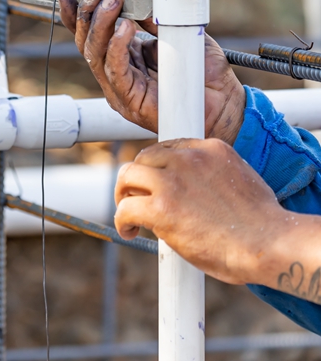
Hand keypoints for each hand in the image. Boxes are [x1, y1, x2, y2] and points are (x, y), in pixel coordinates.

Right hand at [58, 0, 244, 144]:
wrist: (226, 105)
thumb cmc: (204, 75)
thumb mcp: (178, 35)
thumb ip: (156, 21)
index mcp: (123, 59)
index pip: (91, 36)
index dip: (77, 16)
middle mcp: (116, 75)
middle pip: (87, 43)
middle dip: (88, 13)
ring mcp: (120, 90)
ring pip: (95, 55)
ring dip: (101, 24)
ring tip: (113, 0)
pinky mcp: (130, 101)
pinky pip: (115, 71)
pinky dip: (117, 47)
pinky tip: (125, 28)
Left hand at [114, 138, 284, 285]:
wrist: (271, 244)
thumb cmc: (262, 225)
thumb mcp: (239, 181)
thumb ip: (211, 178)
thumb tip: (192, 193)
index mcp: (211, 149)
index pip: (168, 148)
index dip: (157, 168)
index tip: (154, 184)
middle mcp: (189, 158)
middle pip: (144, 157)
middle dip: (137, 179)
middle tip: (135, 199)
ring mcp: (173, 181)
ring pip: (128, 176)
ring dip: (124, 195)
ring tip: (129, 215)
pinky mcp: (161, 207)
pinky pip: (125, 208)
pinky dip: (121, 220)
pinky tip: (129, 231)